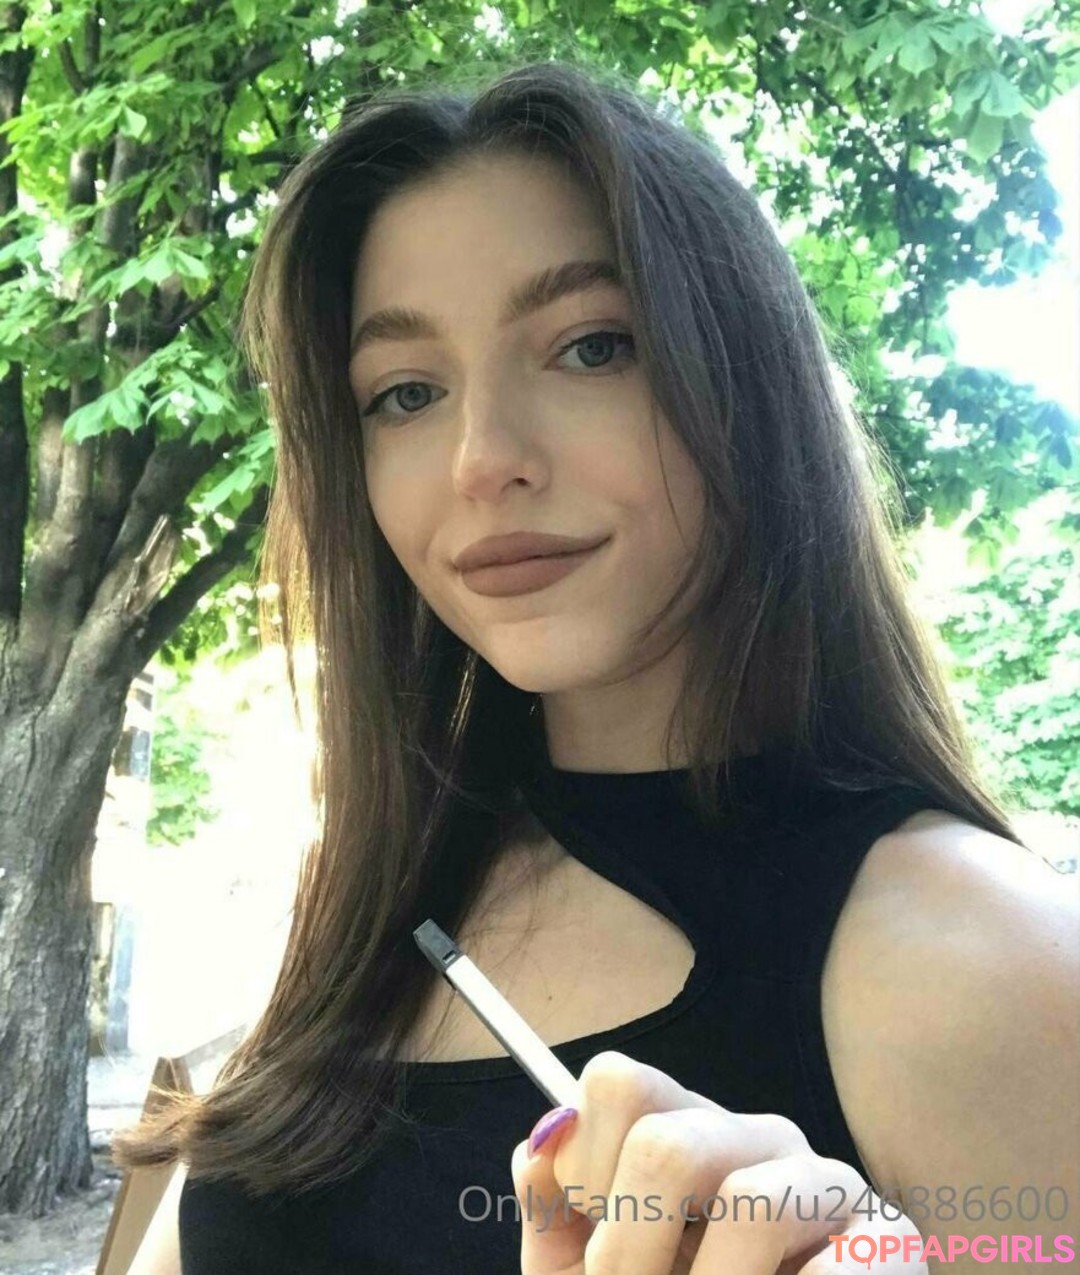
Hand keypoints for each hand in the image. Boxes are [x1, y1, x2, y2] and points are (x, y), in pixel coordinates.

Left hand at [510, 1051, 926, 1272]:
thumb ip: (555, 1218)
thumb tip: (535, 1145)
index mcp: (687, 1128)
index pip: (617, 1084)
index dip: (582, 1170)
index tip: (591, 1243)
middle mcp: (757, 1137)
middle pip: (667, 1143)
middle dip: (630, 1252)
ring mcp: (830, 1182)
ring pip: (748, 1205)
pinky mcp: (890, 1239)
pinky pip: (825, 1269)